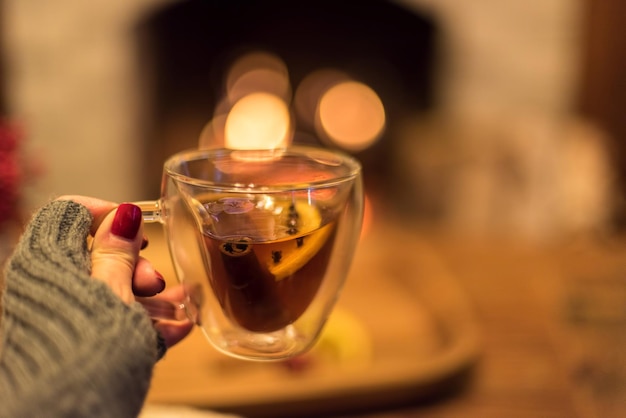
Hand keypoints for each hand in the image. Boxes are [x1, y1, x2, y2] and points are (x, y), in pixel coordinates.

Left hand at [57, 195, 193, 347]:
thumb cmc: (90, 355)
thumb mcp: (114, 296)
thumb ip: (118, 253)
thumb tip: (125, 213)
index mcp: (49, 261)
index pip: (70, 213)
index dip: (107, 213)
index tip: (139, 229)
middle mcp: (51, 284)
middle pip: (96, 255)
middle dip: (135, 265)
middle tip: (155, 285)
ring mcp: (65, 314)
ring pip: (110, 291)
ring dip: (146, 298)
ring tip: (181, 309)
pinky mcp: (78, 340)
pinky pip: (110, 320)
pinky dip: (140, 322)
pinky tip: (175, 329)